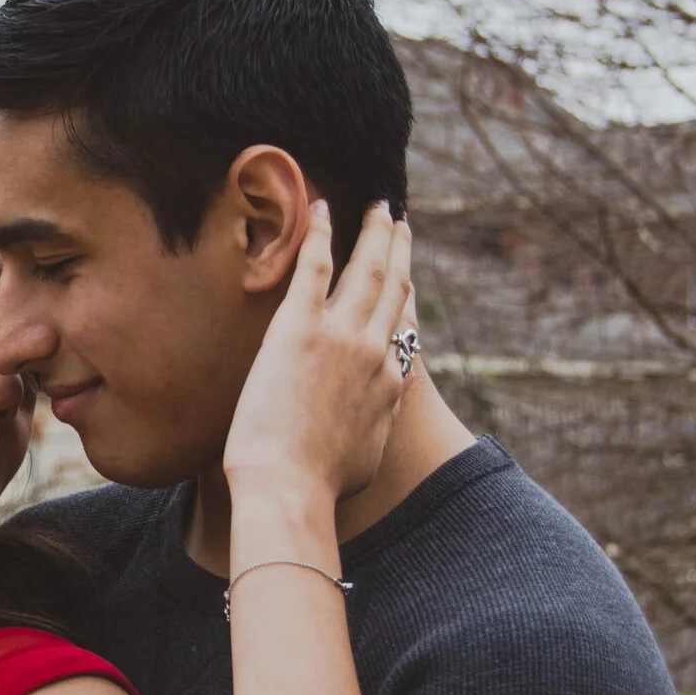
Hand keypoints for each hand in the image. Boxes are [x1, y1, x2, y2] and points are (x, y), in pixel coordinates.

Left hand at [221, 201, 414, 504]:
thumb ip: (380, 423)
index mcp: (389, 382)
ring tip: (381, 208)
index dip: (406, 293)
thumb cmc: (319, 486)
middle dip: (399, 250)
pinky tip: (321, 207)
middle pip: (395, 287)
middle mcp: (373, 351)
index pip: (403, 324)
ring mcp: (340, 335)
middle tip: (401, 222)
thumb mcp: (367, 457)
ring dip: (376, 233)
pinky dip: (322, 233)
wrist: (289, 487)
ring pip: (367, 269)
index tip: (406, 273)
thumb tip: (388, 406)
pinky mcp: (299, 328)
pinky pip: (315, 267)